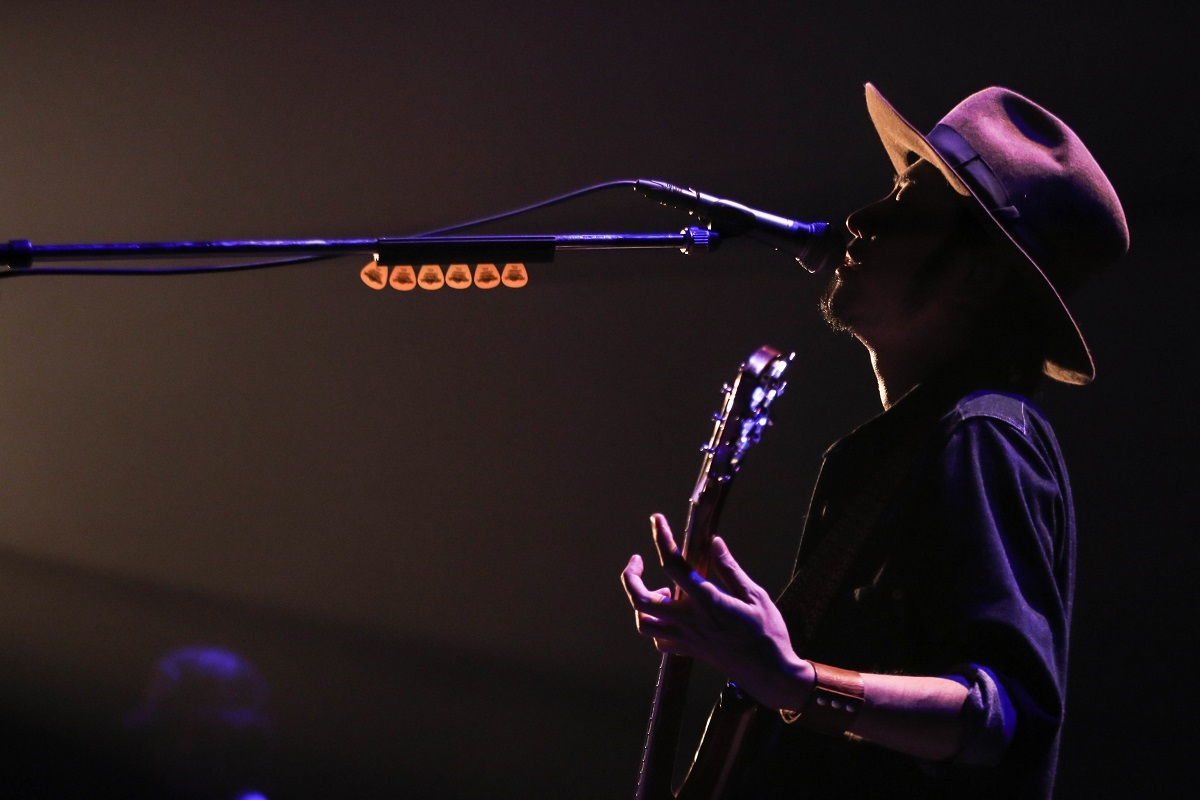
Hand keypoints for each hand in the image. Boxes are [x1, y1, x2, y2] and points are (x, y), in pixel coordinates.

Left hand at [620, 513, 812, 709]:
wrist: (770, 673)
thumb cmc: (768, 633)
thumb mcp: (755, 595)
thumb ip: (730, 569)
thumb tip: (714, 542)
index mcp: (707, 601)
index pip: (673, 565)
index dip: (661, 538)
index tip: (656, 520)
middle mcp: (689, 620)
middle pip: (640, 600)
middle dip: (631, 577)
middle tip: (638, 560)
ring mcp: (685, 638)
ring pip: (643, 623)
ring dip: (641, 602)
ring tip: (660, 590)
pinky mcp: (688, 651)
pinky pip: (659, 640)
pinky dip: (656, 625)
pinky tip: (671, 614)